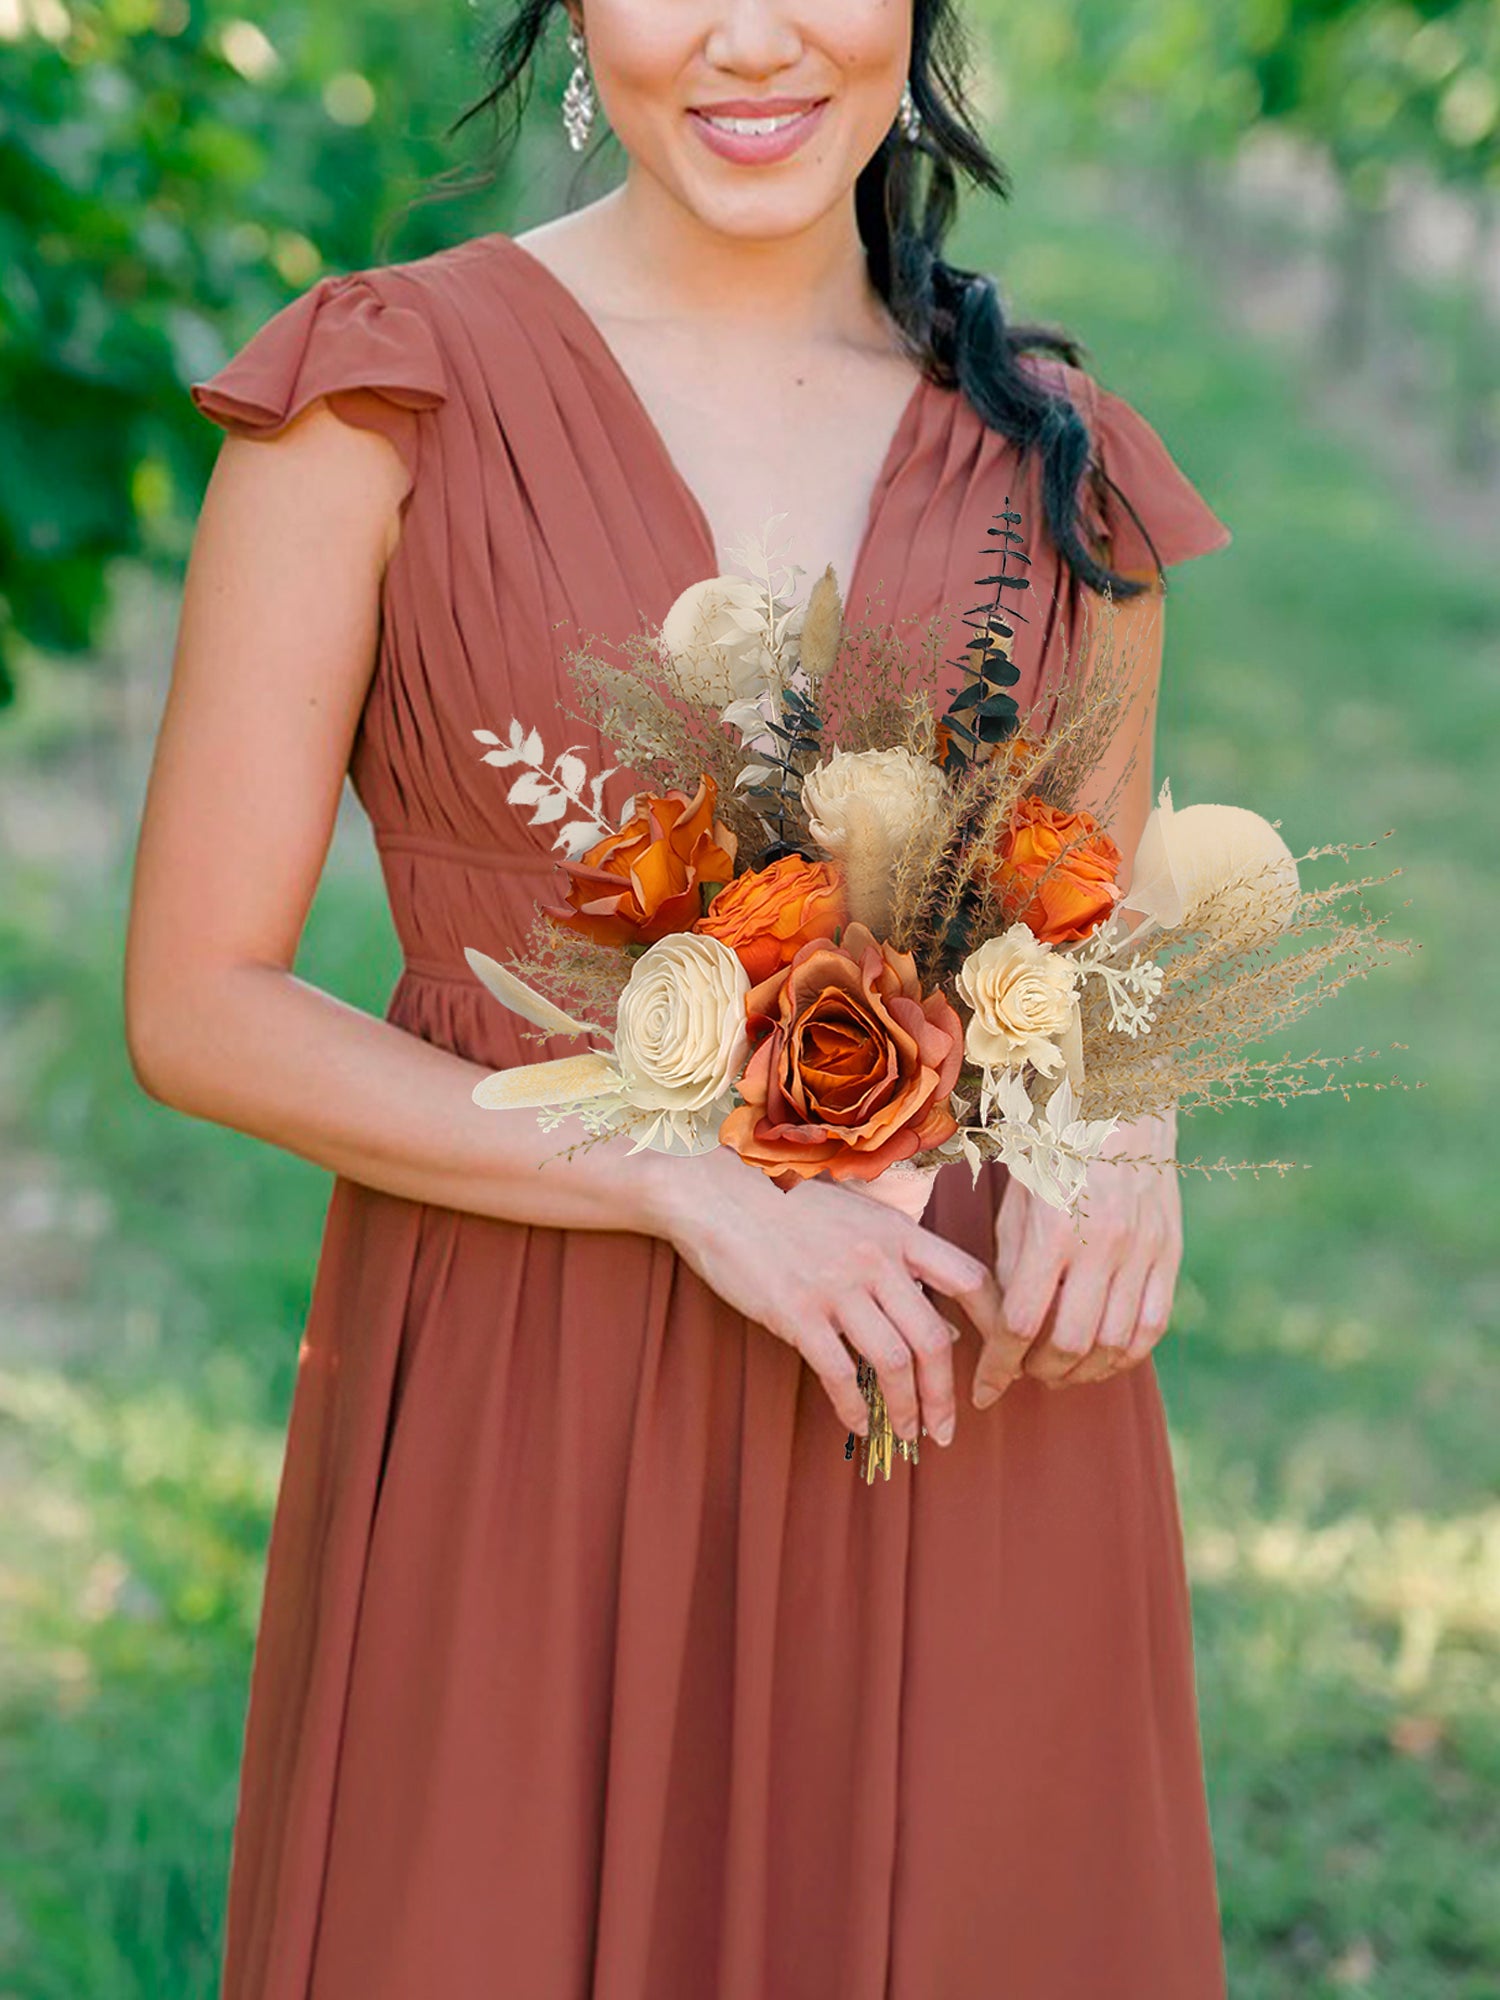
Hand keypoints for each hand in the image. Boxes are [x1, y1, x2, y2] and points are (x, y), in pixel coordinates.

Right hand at [654, 1149, 1006, 1445]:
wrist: (716, 1192)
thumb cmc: (788, 1205)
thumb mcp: (858, 1221)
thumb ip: (902, 1266)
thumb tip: (944, 1325)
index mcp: (898, 1232)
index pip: (969, 1279)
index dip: (994, 1324)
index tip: (1000, 1359)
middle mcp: (876, 1260)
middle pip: (934, 1338)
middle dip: (945, 1394)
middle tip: (947, 1427)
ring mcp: (837, 1286)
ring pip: (894, 1362)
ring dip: (907, 1409)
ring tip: (909, 1434)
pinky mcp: (797, 1312)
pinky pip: (840, 1373)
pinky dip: (855, 1408)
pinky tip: (859, 1424)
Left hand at [973, 1110, 1182, 1405]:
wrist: (1122, 1098)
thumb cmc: (1054, 1143)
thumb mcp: (1016, 1196)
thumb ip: (1011, 1263)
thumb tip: (1005, 1325)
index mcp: (1054, 1229)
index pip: (1022, 1324)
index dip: (998, 1368)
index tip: (982, 1391)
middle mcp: (1103, 1245)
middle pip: (1069, 1345)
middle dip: (1038, 1373)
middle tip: (1021, 1375)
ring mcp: (1143, 1251)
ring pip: (1115, 1345)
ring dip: (1082, 1372)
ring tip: (1058, 1372)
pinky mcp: (1169, 1251)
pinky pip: (1153, 1326)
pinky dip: (1126, 1355)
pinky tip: (1104, 1359)